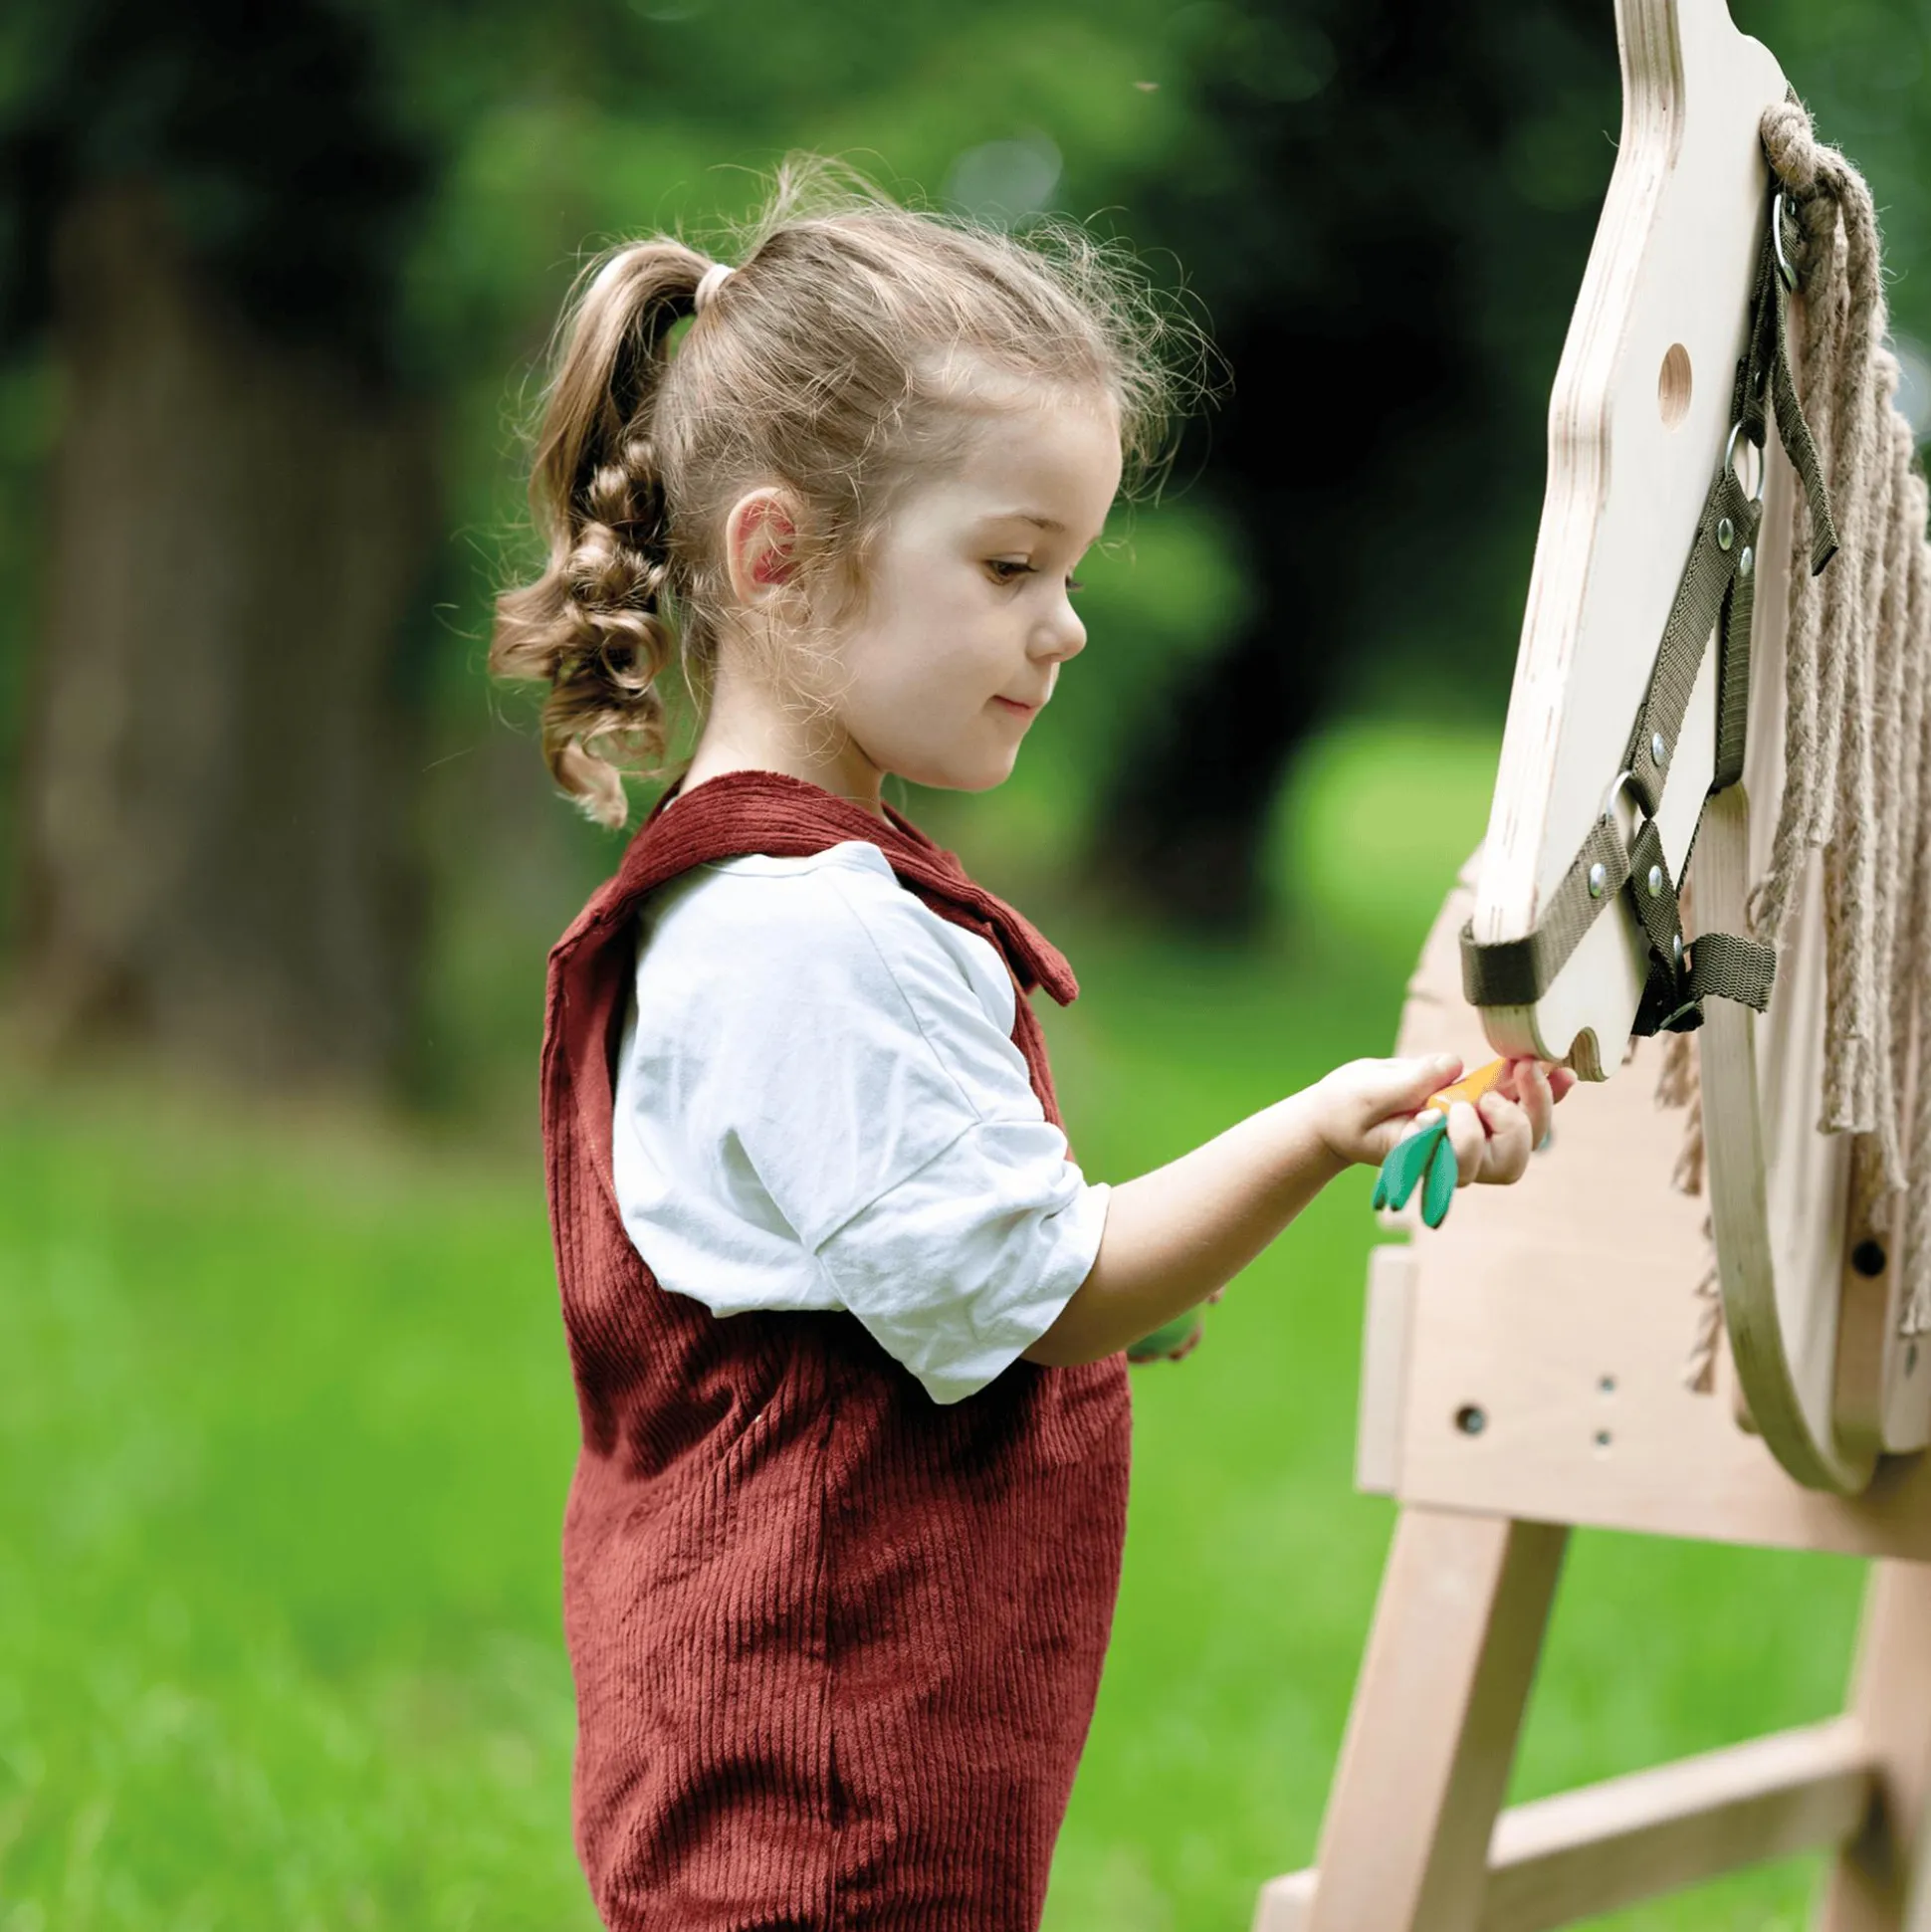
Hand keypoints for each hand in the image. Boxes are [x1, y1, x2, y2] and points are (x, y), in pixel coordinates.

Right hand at [1316, 1054, 1574, 1183]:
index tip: (1449, 1108)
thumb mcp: (1365, 1093)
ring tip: (1528, 1067)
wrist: (1345, 1109)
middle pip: (1508, 1162)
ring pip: (1525, 1139)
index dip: (1469, 1141)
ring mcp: (1473, 1134)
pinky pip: (1524, 1106)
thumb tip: (1454, 1066)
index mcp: (1427, 1158)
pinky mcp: (1480, 1109)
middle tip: (1489, 1093)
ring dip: (1537, 1105)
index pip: (1465, 1166)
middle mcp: (1457, 1153)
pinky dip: (1545, 1091)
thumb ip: (1408, 1082)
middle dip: (1514, 1126)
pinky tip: (1561, 1071)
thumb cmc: (1346, 1109)